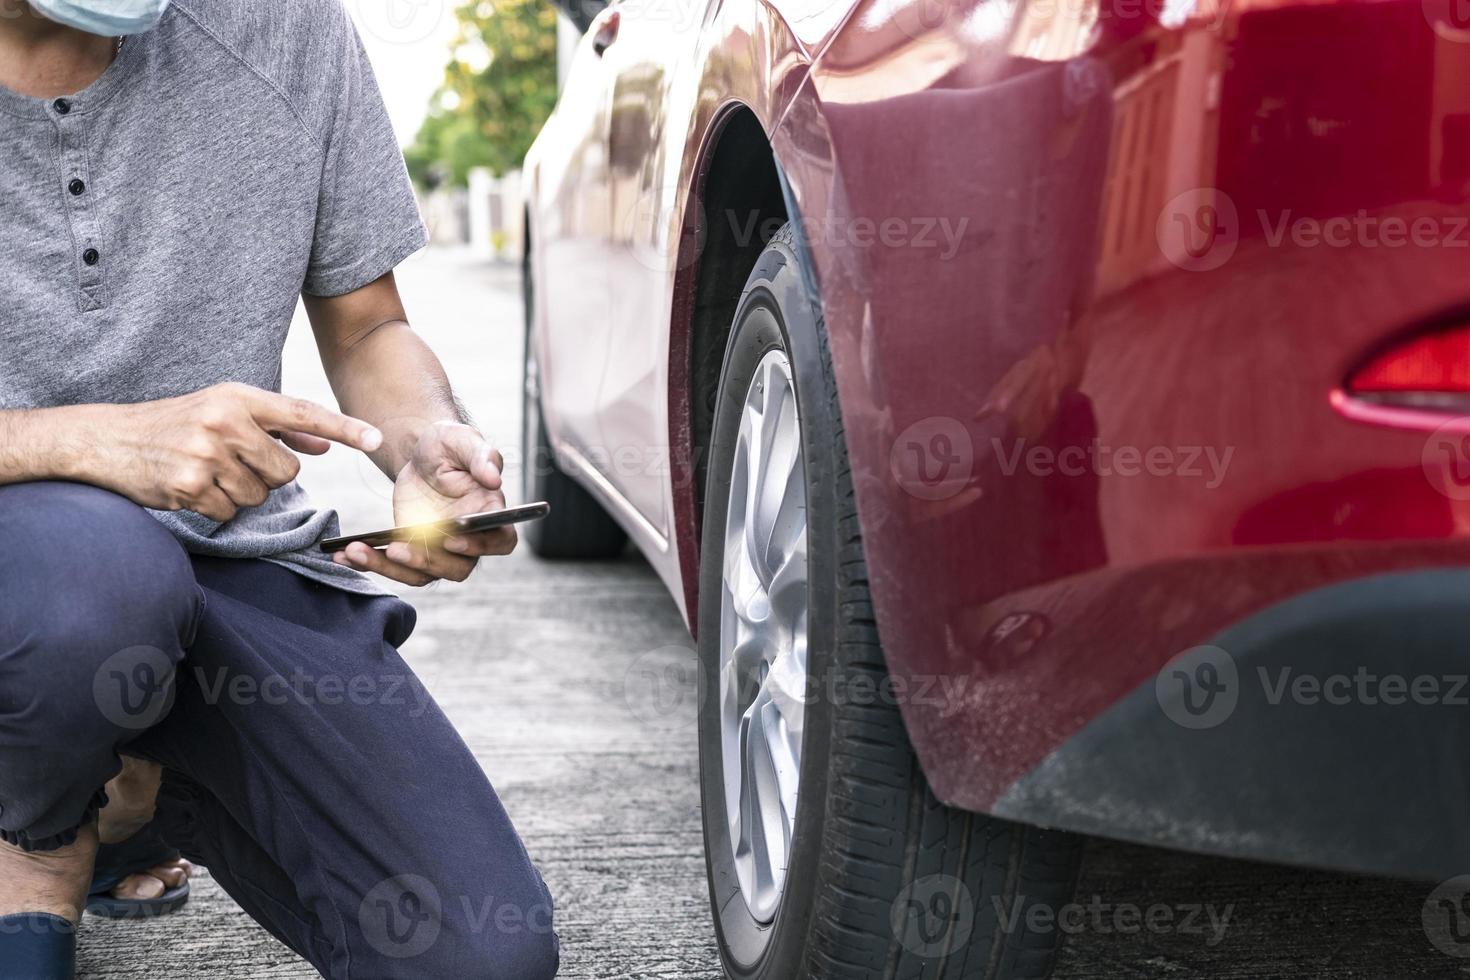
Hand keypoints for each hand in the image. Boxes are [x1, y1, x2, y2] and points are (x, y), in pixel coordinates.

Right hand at [82, 382, 381, 521]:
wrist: (106, 439)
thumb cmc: (176, 424)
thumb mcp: (224, 411)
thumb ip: (276, 427)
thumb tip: (322, 444)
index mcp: (238, 397)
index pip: (303, 412)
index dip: (343, 429)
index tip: (376, 439)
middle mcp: (225, 421)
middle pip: (287, 471)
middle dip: (266, 475)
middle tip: (229, 462)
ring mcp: (206, 454)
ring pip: (259, 495)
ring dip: (237, 493)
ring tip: (204, 472)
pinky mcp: (189, 485)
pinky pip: (228, 512)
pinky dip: (213, 508)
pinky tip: (189, 488)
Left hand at [332, 421, 515, 585]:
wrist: (420, 453)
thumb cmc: (449, 445)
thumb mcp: (462, 441)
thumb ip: (482, 456)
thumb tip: (494, 478)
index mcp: (490, 514)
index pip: (500, 541)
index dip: (481, 546)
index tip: (451, 538)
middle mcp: (469, 540)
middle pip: (457, 567)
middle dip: (426, 561)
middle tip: (395, 548)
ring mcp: (439, 550)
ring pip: (422, 573)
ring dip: (389, 568)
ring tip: (355, 552)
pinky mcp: (412, 550)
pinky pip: (394, 566)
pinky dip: (370, 563)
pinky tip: (343, 554)